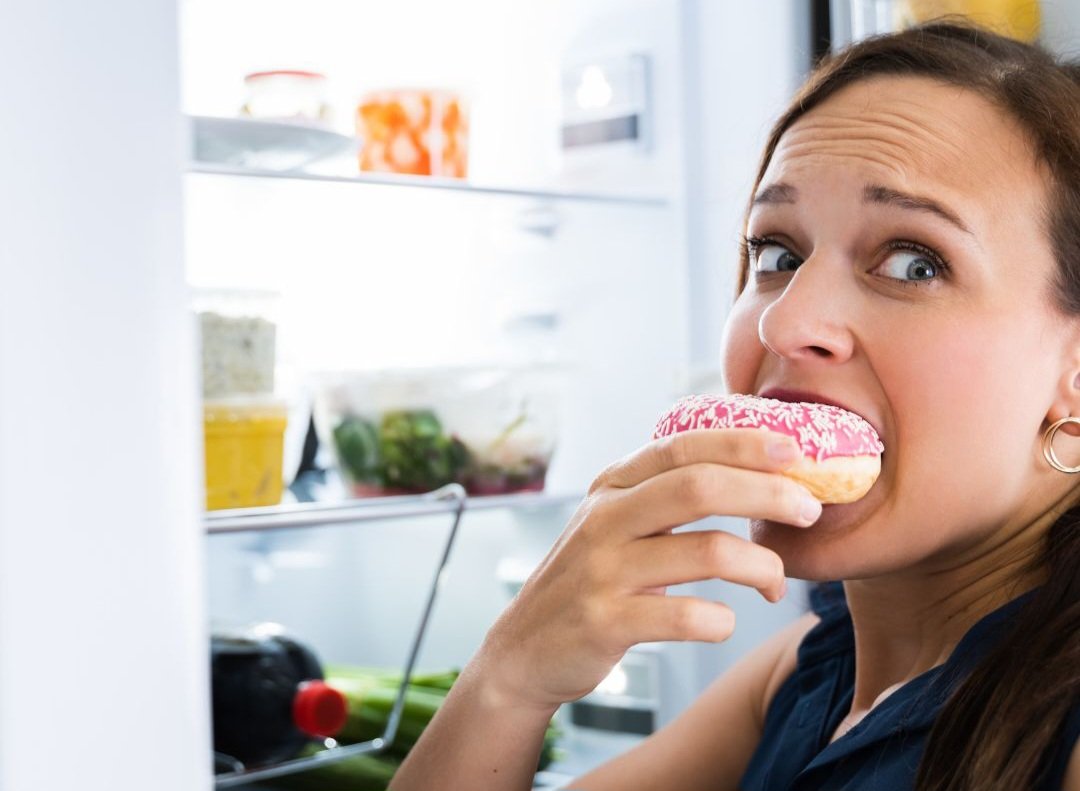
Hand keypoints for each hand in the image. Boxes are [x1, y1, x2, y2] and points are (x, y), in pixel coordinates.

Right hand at [472, 428, 821, 710]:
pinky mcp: (605, 621)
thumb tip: (758, 473)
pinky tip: (723, 621)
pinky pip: (684, 616)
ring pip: (705, 552)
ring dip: (759, 566)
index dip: (744, 443)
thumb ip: (666, 494)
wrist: (524, 649)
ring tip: (776, 583)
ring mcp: (602, 570)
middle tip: (809, 510)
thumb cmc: (592, 580)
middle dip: (767, 493)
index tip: (796, 450)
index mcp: (613, 485)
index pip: (683, 446)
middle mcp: (605, 518)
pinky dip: (719, 620)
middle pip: (699, 487)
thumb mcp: (614, 523)